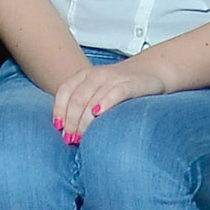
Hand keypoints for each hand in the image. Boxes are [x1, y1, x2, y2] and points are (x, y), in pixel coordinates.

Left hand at [49, 54, 165, 141]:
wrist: (150, 70)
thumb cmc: (120, 86)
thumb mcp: (97, 91)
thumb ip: (82, 104)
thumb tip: (65, 130)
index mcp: (84, 75)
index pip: (65, 91)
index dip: (59, 110)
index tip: (59, 128)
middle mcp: (97, 75)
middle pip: (77, 99)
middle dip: (71, 122)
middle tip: (70, 139)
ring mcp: (113, 78)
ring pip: (92, 98)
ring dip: (84, 121)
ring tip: (82, 137)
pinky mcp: (131, 83)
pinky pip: (115, 92)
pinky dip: (105, 103)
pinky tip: (98, 113)